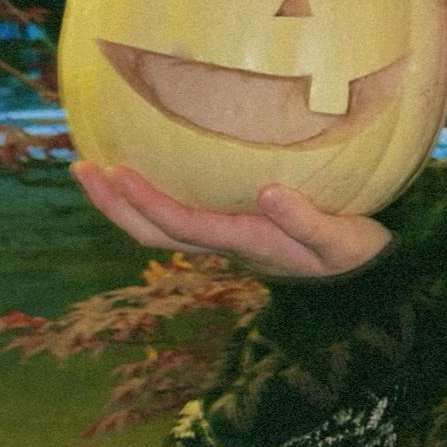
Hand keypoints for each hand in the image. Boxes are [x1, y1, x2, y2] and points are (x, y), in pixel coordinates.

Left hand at [70, 162, 392, 278]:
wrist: (364, 280)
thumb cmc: (354, 254)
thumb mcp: (341, 238)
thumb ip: (307, 219)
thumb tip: (268, 192)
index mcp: (245, 242)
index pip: (182, 224)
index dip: (146, 201)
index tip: (117, 172)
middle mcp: (225, 244)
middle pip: (154, 233)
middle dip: (115, 205)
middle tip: (82, 167)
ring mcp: (225, 239)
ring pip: (160, 228)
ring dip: (123, 202)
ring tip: (93, 167)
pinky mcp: (232, 229)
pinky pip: (179, 214)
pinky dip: (150, 194)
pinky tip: (142, 167)